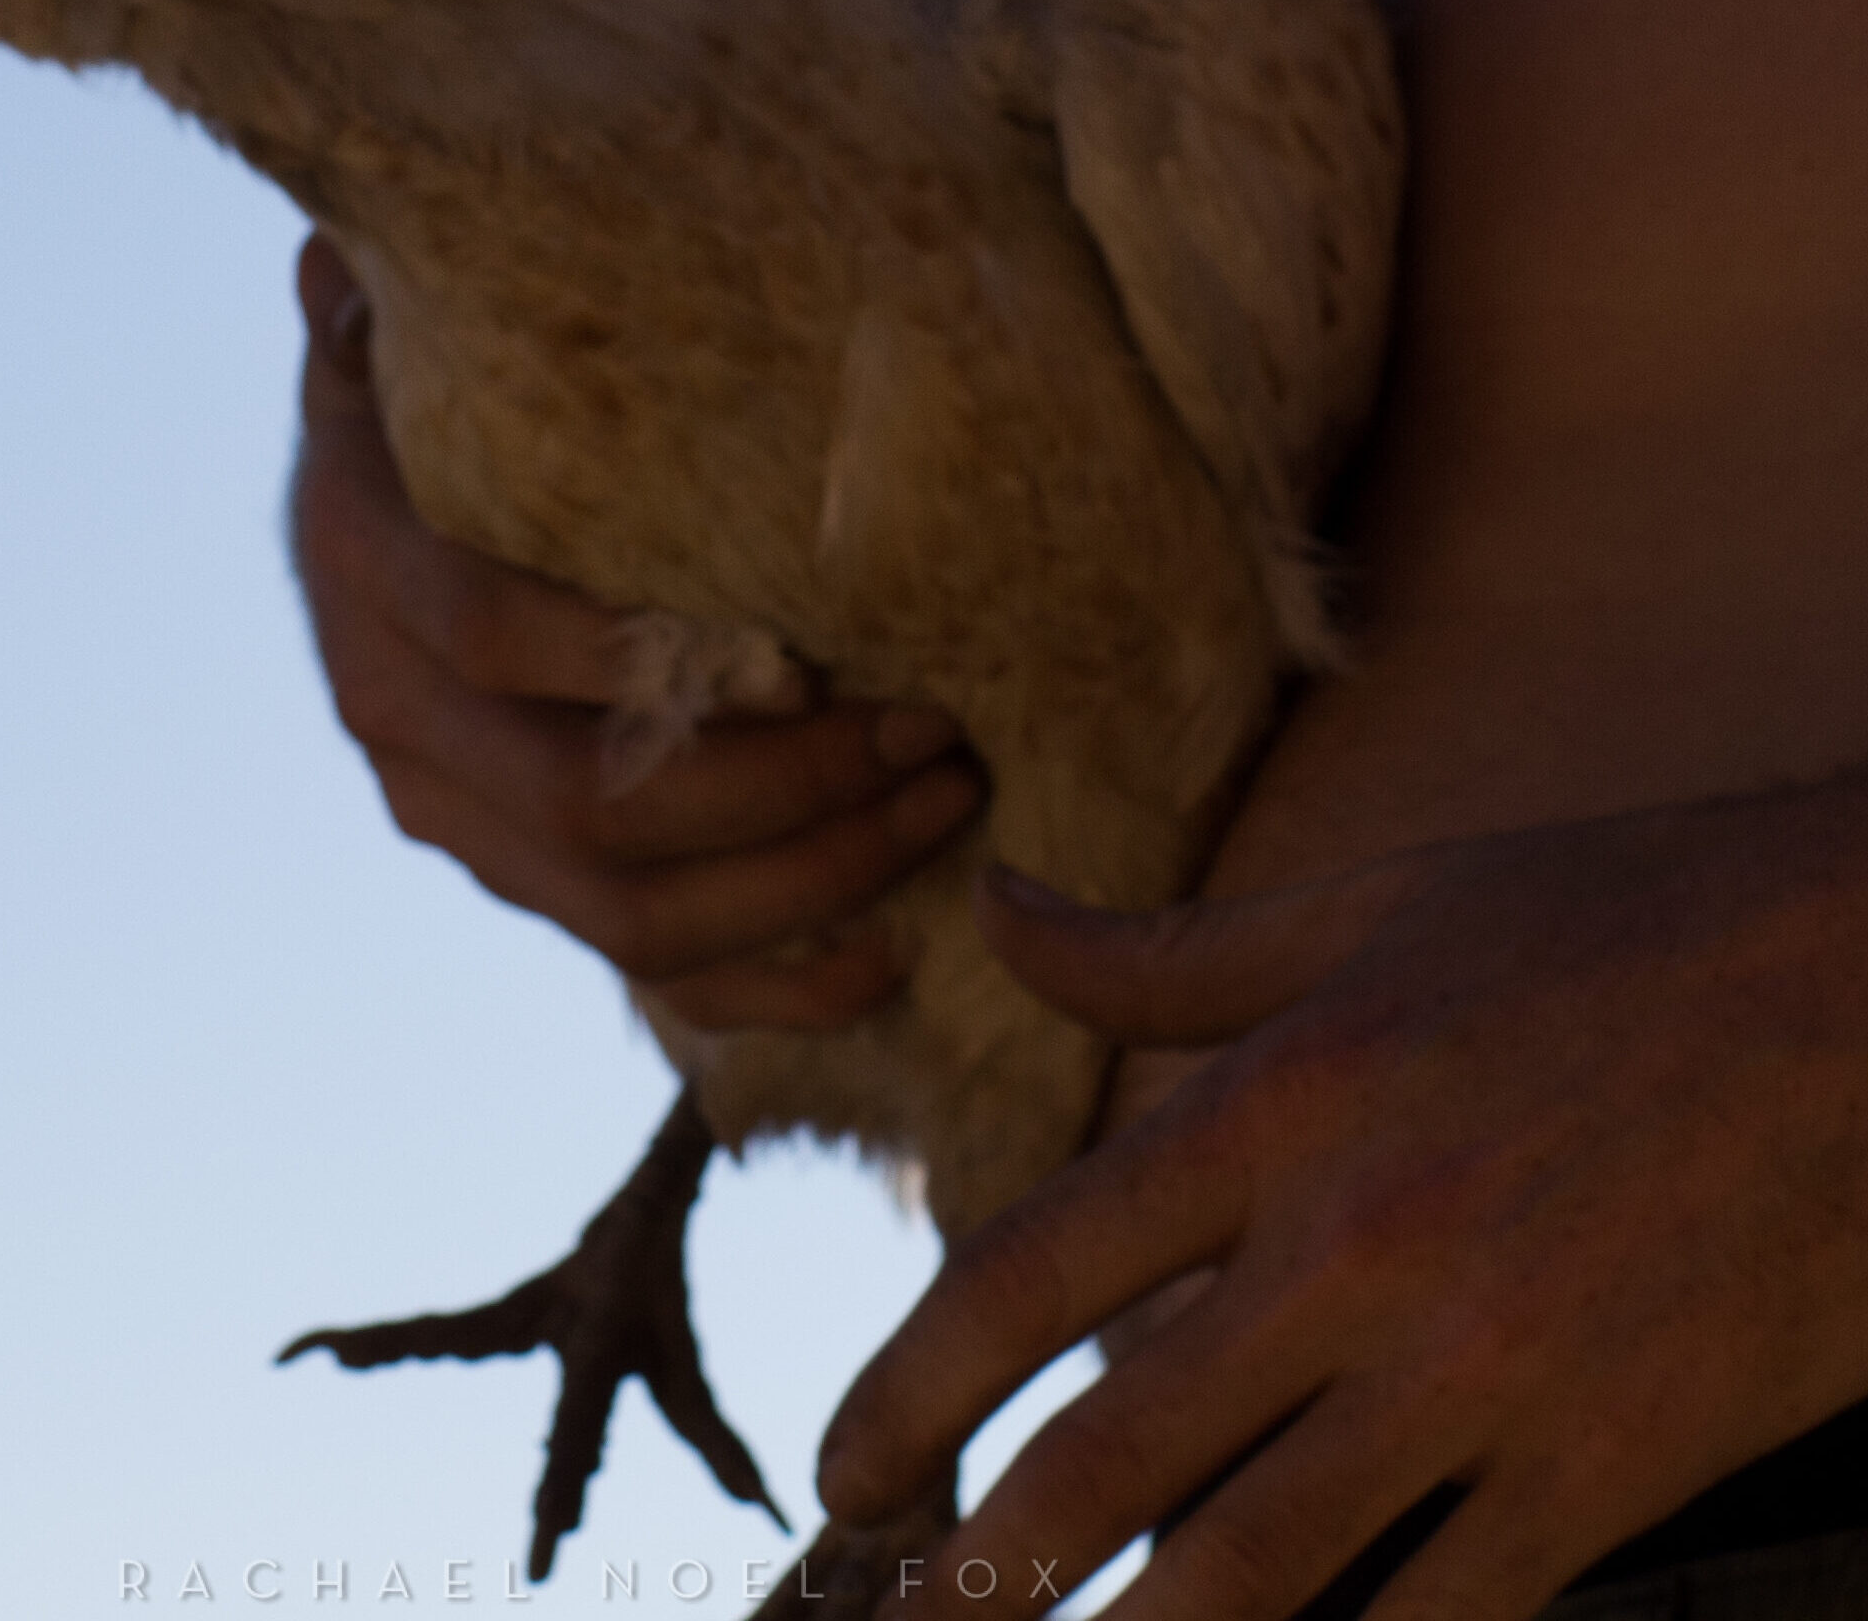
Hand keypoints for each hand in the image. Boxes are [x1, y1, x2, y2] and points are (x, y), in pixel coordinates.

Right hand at [289, 234, 984, 1031]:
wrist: (359, 523)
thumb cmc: (428, 405)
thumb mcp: (412, 331)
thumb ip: (417, 294)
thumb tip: (376, 230)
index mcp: (369, 570)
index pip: (498, 640)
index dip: (645, 664)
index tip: (813, 656)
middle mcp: (397, 718)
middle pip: (593, 806)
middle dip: (785, 789)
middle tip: (936, 733)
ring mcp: (453, 820)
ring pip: (626, 915)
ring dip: (802, 880)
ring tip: (941, 808)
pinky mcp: (512, 877)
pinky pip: (638, 973)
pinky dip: (765, 986)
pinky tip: (880, 960)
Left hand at [818, 780, 1867, 1620]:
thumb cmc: (1605, 923)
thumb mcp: (1360, 911)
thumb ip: (1156, 952)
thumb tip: (995, 906)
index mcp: (1276, 1105)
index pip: (1026, 1271)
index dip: (904, 1386)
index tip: (842, 1466)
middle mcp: (1353, 1247)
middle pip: (1105, 1453)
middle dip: (969, 1569)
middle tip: (890, 1619)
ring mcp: (1486, 1371)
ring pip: (1250, 1570)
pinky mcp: (1612, 1460)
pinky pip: (1443, 1616)